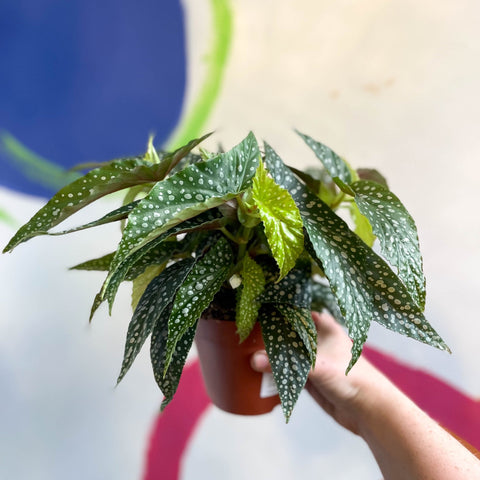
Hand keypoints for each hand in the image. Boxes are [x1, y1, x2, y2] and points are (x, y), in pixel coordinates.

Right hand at [251, 311, 388, 433]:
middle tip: (247, 329)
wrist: (369, 410)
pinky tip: (260, 368)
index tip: (258, 307)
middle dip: (271, 333)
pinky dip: (277, 370)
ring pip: (288, 352)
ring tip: (247, 347)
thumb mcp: (316, 366)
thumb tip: (254, 360)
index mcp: (325, 327)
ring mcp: (314, 360)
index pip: (299, 311)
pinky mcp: (311, 378)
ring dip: (273, 353)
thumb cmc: (350, 378)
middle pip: (290, 332)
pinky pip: (289, 370)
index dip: (280, 308)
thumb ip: (284, 363)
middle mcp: (319, 341)